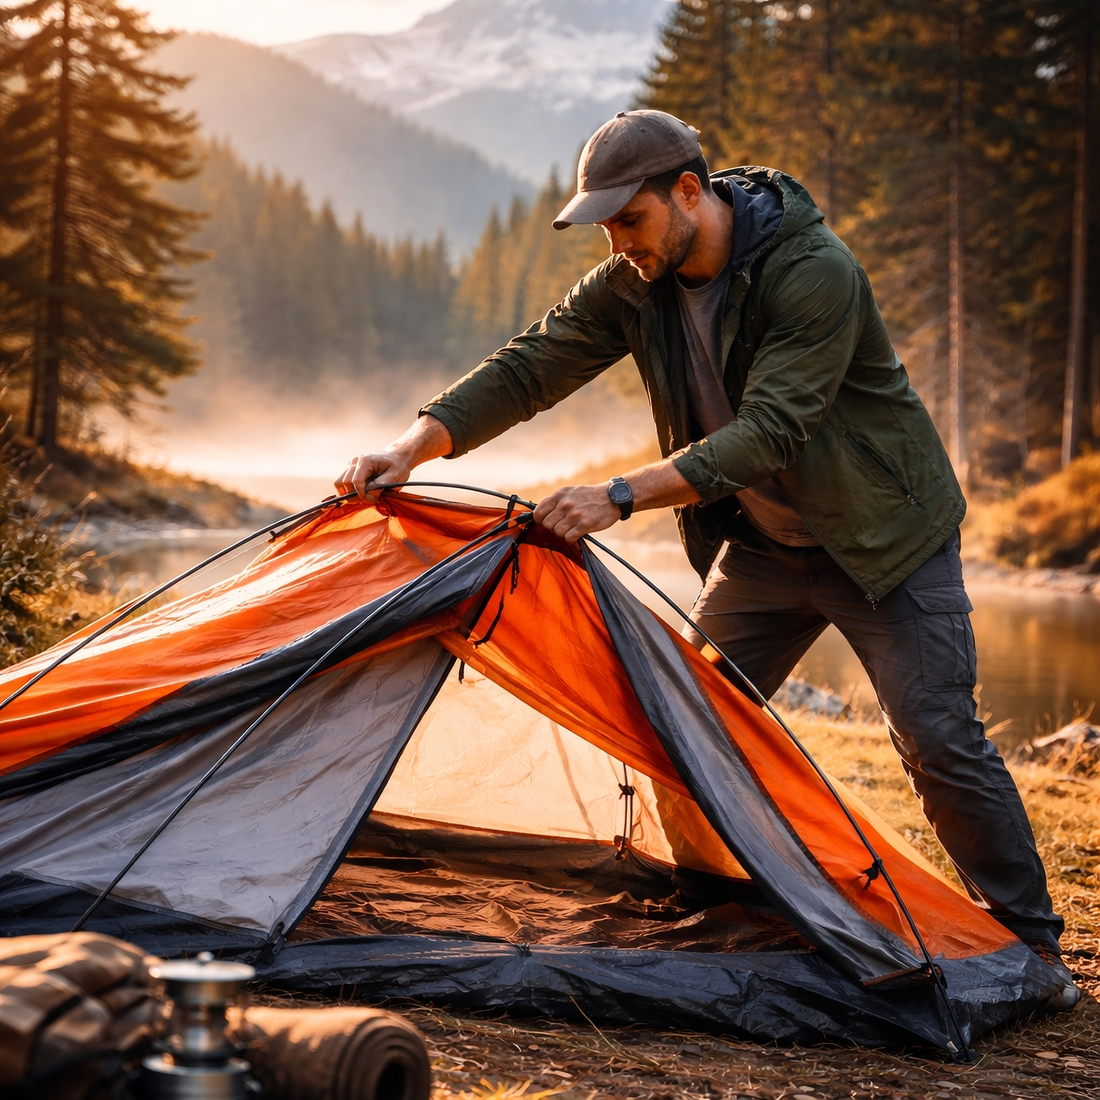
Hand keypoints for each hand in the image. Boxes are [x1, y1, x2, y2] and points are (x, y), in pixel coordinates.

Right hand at [334, 415, 453, 501]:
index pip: (356, 481)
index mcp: (366, 461)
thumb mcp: (395, 476)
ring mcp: (351, 465)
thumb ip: (382, 485)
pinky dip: (349, 490)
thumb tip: (368, 494)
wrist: (396, 458)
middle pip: (345, 483)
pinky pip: (342, 483)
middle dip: (356, 495)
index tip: (372, 499)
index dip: (362, 494)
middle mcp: (355, 461)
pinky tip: (362, 492)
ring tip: (364, 496)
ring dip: (350, 493)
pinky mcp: (350, 470)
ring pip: (340, 483)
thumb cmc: (397, 466)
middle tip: (370, 498)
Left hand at [533, 484, 620, 542]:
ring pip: (557, 532)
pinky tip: (577, 533)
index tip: (545, 523)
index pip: (539, 512)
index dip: (540, 520)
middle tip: (562, 526)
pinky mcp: (585, 525)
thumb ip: (556, 501)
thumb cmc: (589, 496)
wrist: (612, 497)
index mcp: (560, 495)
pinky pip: (569, 538)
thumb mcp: (570, 492)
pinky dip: (571, 539)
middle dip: (552, 528)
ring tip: (572, 528)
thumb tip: (540, 514)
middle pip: (547, 524)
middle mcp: (565, 504)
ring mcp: (575, 515)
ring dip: (564, 533)